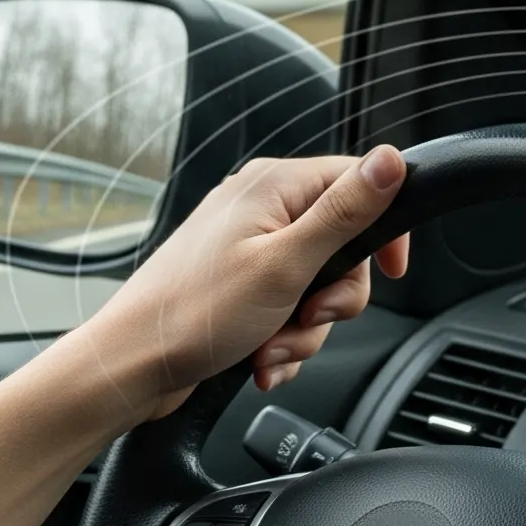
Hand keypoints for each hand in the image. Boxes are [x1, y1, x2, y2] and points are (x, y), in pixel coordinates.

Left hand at [83, 146, 411, 421]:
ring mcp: (248, 247)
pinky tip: (260, 358)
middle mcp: (261, 208)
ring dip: (304, 330)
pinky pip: (288, 309)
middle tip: (307, 316)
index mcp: (273, 186)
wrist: (133, 365)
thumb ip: (345, 213)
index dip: (383, 230)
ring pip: (317, 287)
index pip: (358, 182)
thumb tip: (391, 160)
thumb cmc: (194, 314)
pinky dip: (282, 339)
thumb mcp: (286, 264)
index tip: (392, 270)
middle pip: (343, 246)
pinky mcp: (239, 283)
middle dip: (332, 299)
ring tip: (270, 347)